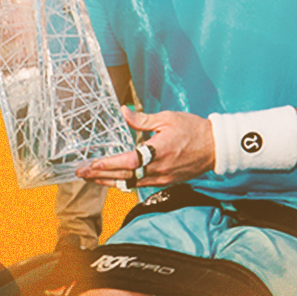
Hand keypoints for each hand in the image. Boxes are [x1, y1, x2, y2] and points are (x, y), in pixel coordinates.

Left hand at [75, 107, 214, 187]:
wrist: (216, 147)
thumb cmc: (193, 129)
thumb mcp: (167, 118)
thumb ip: (142, 119)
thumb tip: (123, 111)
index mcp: (159, 151)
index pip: (129, 161)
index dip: (109, 164)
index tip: (92, 164)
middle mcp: (159, 169)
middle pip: (125, 176)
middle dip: (101, 175)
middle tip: (80, 173)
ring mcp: (162, 178)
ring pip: (130, 183)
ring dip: (109, 181)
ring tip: (91, 178)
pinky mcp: (165, 181)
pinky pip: (140, 185)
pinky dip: (124, 183)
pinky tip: (112, 180)